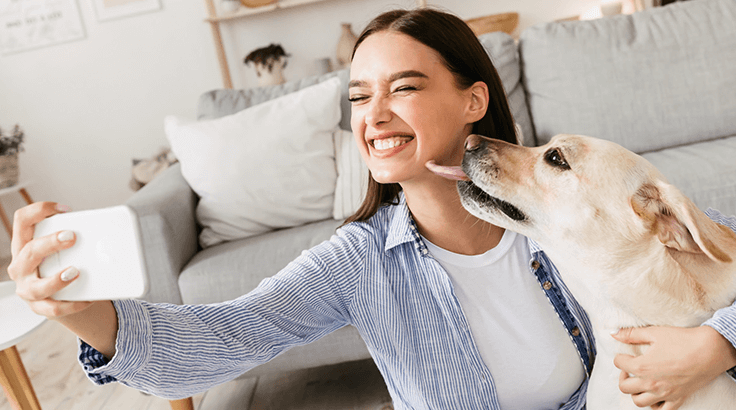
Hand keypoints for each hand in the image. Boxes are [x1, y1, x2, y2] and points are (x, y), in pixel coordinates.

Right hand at [8, 202, 92, 317]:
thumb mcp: (62, 248)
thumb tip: (104, 229)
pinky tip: (88, 298)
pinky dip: (73, 304)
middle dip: (51, 243)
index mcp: (24, 245)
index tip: (64, 209)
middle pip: (29, 251)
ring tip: (76, 272)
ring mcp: (27, 288)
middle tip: (71, 237)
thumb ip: (72, 237)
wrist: (63, 296)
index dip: (40, 210)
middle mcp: (21, 266)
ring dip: (56, 280)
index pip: (22, 220)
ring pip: (36, 287)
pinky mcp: (39, 307)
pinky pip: (54, 308)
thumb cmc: (62, 264)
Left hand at [612, 325, 735, 408]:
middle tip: (628, 369)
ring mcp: (665, 393)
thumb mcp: (654, 332)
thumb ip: (631, 334)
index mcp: (643, 366)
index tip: (625, 355)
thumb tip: (614, 334)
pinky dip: (654, 405)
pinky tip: (654, 394)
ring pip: (639, 402)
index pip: (619, 364)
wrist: (710, 350)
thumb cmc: (683, 340)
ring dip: (635, 393)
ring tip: (640, 382)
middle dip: (622, 377)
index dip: (620, 357)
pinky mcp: (678, 398)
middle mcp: (651, 383)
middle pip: (624, 387)